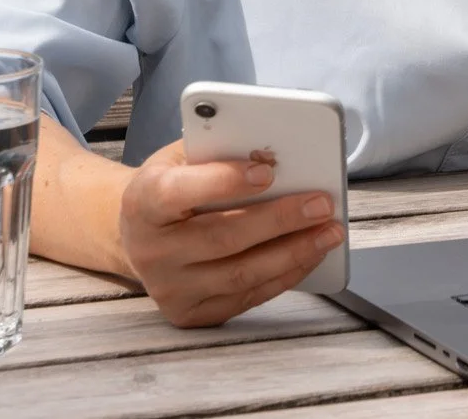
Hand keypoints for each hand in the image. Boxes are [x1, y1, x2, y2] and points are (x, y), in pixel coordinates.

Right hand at [118, 140, 344, 326]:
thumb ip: (217, 152)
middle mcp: (151, 251)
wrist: (138, 236)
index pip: (179, 192)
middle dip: (279, 220)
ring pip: (240, 274)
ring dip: (293, 252)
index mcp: (142, 202)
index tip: (268, 170)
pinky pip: (246, 297)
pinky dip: (284, 275)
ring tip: (329, 232)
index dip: (223, 181)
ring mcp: (169, 288)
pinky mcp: (189, 314)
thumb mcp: (181, 158)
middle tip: (321, 203)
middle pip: (222, 237)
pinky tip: (310, 254)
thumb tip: (274, 155)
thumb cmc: (170, 186)